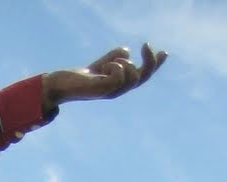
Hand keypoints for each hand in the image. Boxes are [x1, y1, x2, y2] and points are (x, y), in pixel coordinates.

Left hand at [42, 43, 165, 110]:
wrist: (63, 85)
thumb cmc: (81, 76)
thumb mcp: (103, 63)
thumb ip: (116, 56)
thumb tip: (127, 52)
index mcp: (120, 84)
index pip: (142, 75)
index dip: (154, 64)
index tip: (164, 52)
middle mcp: (118, 90)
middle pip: (142, 77)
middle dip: (150, 62)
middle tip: (146, 45)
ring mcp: (112, 91)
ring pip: (132, 75)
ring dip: (123, 62)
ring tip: (107, 64)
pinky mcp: (104, 90)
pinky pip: (119, 75)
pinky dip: (115, 65)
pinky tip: (103, 67)